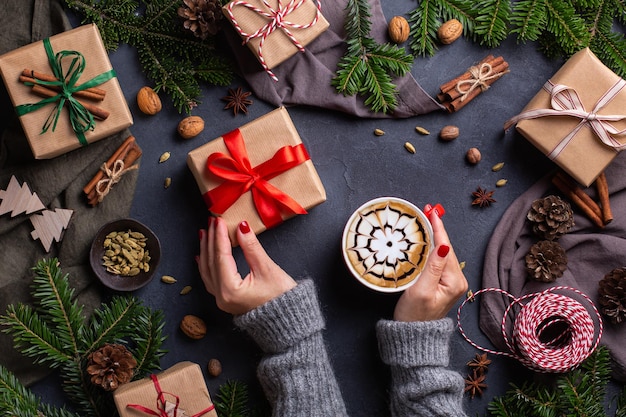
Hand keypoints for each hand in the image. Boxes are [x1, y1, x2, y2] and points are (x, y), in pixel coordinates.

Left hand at [197, 217, 296, 314]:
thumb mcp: (267, 269)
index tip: (220, 220)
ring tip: (205, 233)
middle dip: (211, 240)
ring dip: (206, 250)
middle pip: (211, 262)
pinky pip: (210, 279)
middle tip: (212, 221)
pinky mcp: (226, 299)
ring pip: (208, 270)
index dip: (220, 236)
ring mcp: (222, 300)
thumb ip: (252, 247)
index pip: (221, 256)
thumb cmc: (282, 299)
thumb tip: (241, 227)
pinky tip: (202, 256)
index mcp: (230, 290)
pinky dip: (206, 265)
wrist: (289, 322)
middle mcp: (222, 296)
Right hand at [393, 207, 467, 321]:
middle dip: (437, 229)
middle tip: (428, 211)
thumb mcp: (421, 290)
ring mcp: (451, 283)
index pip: (446, 247)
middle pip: (446, 248)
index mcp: (454, 281)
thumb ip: (432, 267)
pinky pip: (439, 261)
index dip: (438, 228)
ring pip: (443, 253)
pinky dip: (433, 248)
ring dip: (435, 237)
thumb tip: (442, 246)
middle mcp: (457, 280)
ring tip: (427, 220)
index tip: (432, 212)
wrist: (413, 336)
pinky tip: (427, 240)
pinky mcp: (443, 285)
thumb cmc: (414, 316)